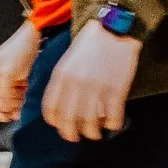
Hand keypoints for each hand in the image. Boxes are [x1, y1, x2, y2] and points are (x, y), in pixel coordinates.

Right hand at [0, 23, 39, 123]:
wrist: (37, 39)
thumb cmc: (18, 52)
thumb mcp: (7, 74)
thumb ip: (2, 93)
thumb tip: (1, 109)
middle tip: (8, 115)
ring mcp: (7, 81)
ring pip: (5, 101)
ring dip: (10, 108)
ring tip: (18, 113)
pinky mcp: (20, 82)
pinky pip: (17, 97)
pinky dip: (19, 104)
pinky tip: (24, 107)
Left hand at [42, 23, 140, 141]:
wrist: (113, 30)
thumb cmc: (89, 46)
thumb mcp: (67, 62)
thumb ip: (62, 82)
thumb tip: (60, 105)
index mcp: (60, 77)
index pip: (50, 109)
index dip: (55, 122)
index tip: (60, 126)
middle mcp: (75, 85)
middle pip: (68, 120)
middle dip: (70, 133)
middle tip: (75, 137)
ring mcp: (96, 89)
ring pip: (90, 123)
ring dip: (92, 133)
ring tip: (95, 134)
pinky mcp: (116, 90)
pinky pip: (112, 117)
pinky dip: (112, 125)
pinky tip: (112, 124)